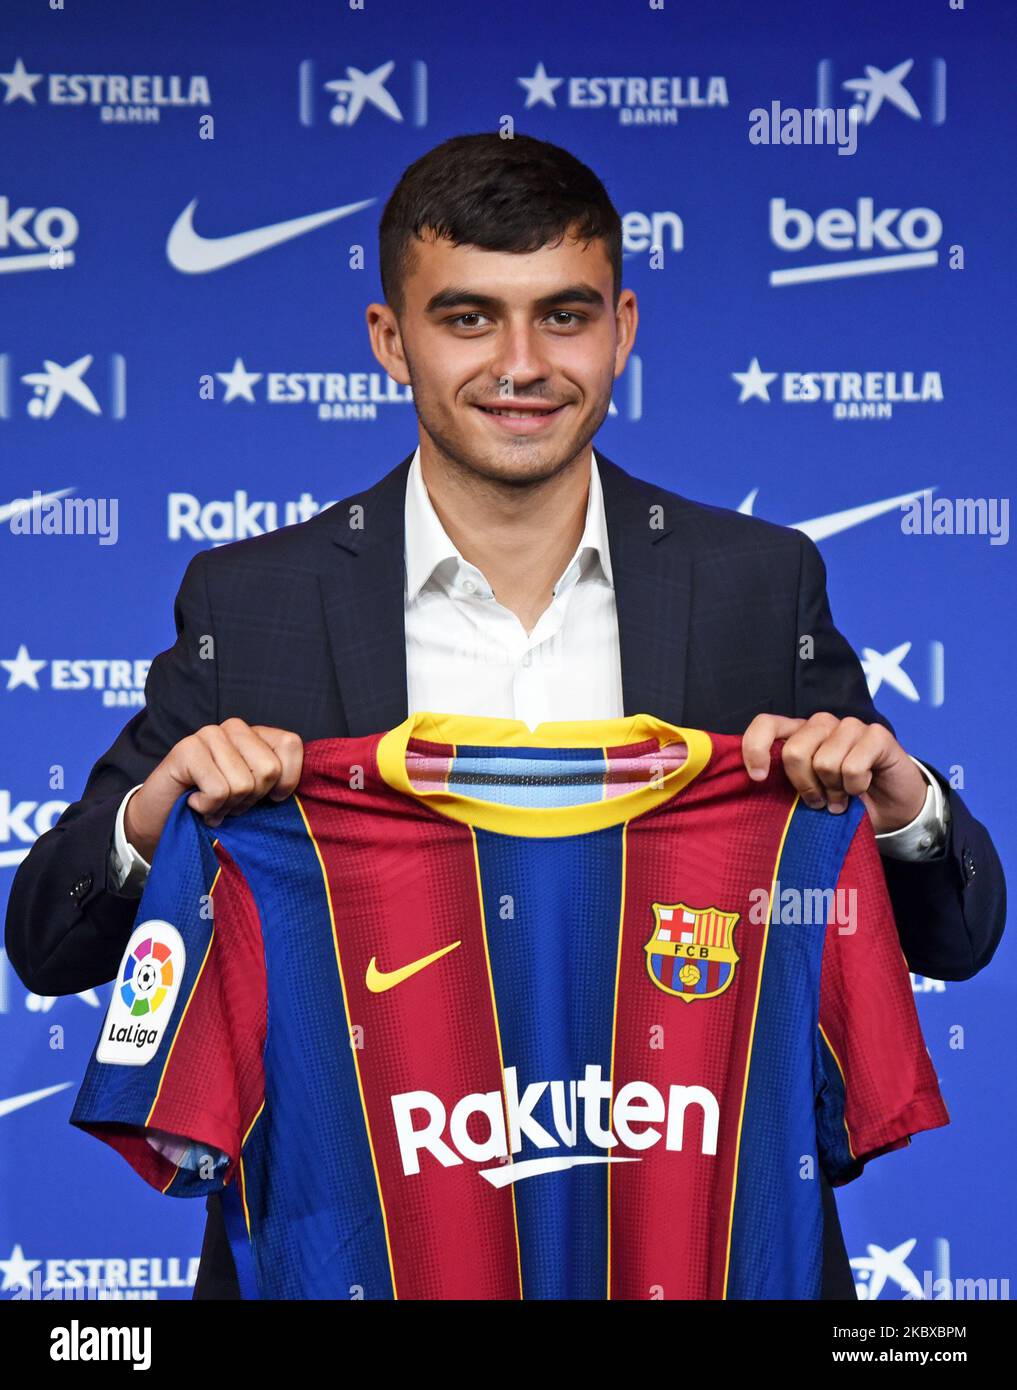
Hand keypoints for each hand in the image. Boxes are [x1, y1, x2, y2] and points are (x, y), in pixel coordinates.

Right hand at [124, 719, 303, 860]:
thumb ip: (276, 784)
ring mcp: (209, 734)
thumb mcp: (254, 796)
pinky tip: (194, 802)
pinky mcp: (186, 749)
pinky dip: (208, 807)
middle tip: (230, 802)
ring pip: (243, 784)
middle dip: (251, 799)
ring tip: (211, 803)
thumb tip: (292, 788)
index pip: (291, 744)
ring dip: (227, 806)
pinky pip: (218, 790)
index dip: (287, 780)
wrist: (162, 819)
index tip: (269, 799)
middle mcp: (234, 728)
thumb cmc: (214, 807)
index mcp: (256, 735)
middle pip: (269, 769)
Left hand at [741, 713, 928, 834]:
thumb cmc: (842, 800)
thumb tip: (757, 780)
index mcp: (798, 733)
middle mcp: (821, 724)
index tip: (759, 778)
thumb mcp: (807, 792)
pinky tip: (862, 786)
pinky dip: (856, 786)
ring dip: (834, 789)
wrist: (891, 809)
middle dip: (805, 785)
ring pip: (825, 761)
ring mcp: (850, 726)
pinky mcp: (877, 734)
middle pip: (795, 751)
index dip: (755, 747)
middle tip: (818, 801)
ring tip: (842, 797)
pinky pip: (853, 766)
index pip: (766, 724)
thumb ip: (784, 782)